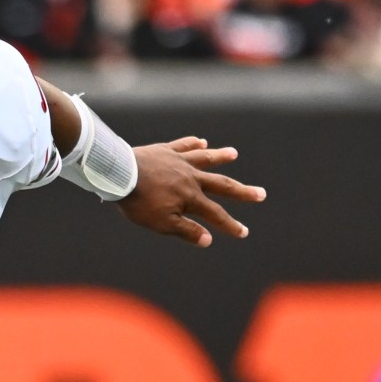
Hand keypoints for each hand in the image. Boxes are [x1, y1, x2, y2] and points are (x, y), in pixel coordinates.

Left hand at [118, 138, 264, 247]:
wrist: (119, 174)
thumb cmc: (139, 202)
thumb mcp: (162, 224)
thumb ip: (187, 231)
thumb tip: (208, 240)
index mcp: (191, 198)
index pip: (216, 215)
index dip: (231, 225)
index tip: (244, 232)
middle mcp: (190, 177)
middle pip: (222, 185)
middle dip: (242, 191)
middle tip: (261, 194)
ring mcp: (179, 161)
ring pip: (205, 159)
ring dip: (221, 157)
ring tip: (233, 153)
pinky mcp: (165, 151)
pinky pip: (183, 146)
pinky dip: (193, 144)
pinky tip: (201, 142)